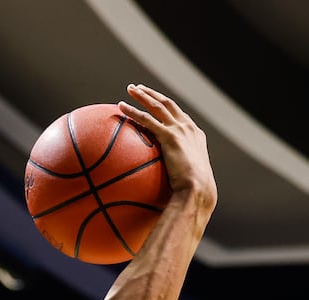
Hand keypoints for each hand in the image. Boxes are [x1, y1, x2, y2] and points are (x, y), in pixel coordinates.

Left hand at [117, 84, 216, 211]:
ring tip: (130, 89)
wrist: (198, 189)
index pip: (178, 115)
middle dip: (152, 94)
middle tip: (138, 88)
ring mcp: (180, 130)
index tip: (154, 100)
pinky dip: (133, 111)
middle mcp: (189, 128)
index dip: (165, 106)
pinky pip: (147, 120)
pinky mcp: (170, 136)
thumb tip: (158, 185)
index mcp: (195, 135)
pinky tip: (121, 107)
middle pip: (168, 104)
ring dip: (143, 95)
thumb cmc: (191, 191)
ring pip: (158, 106)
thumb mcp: (184, 179)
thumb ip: (174, 173)